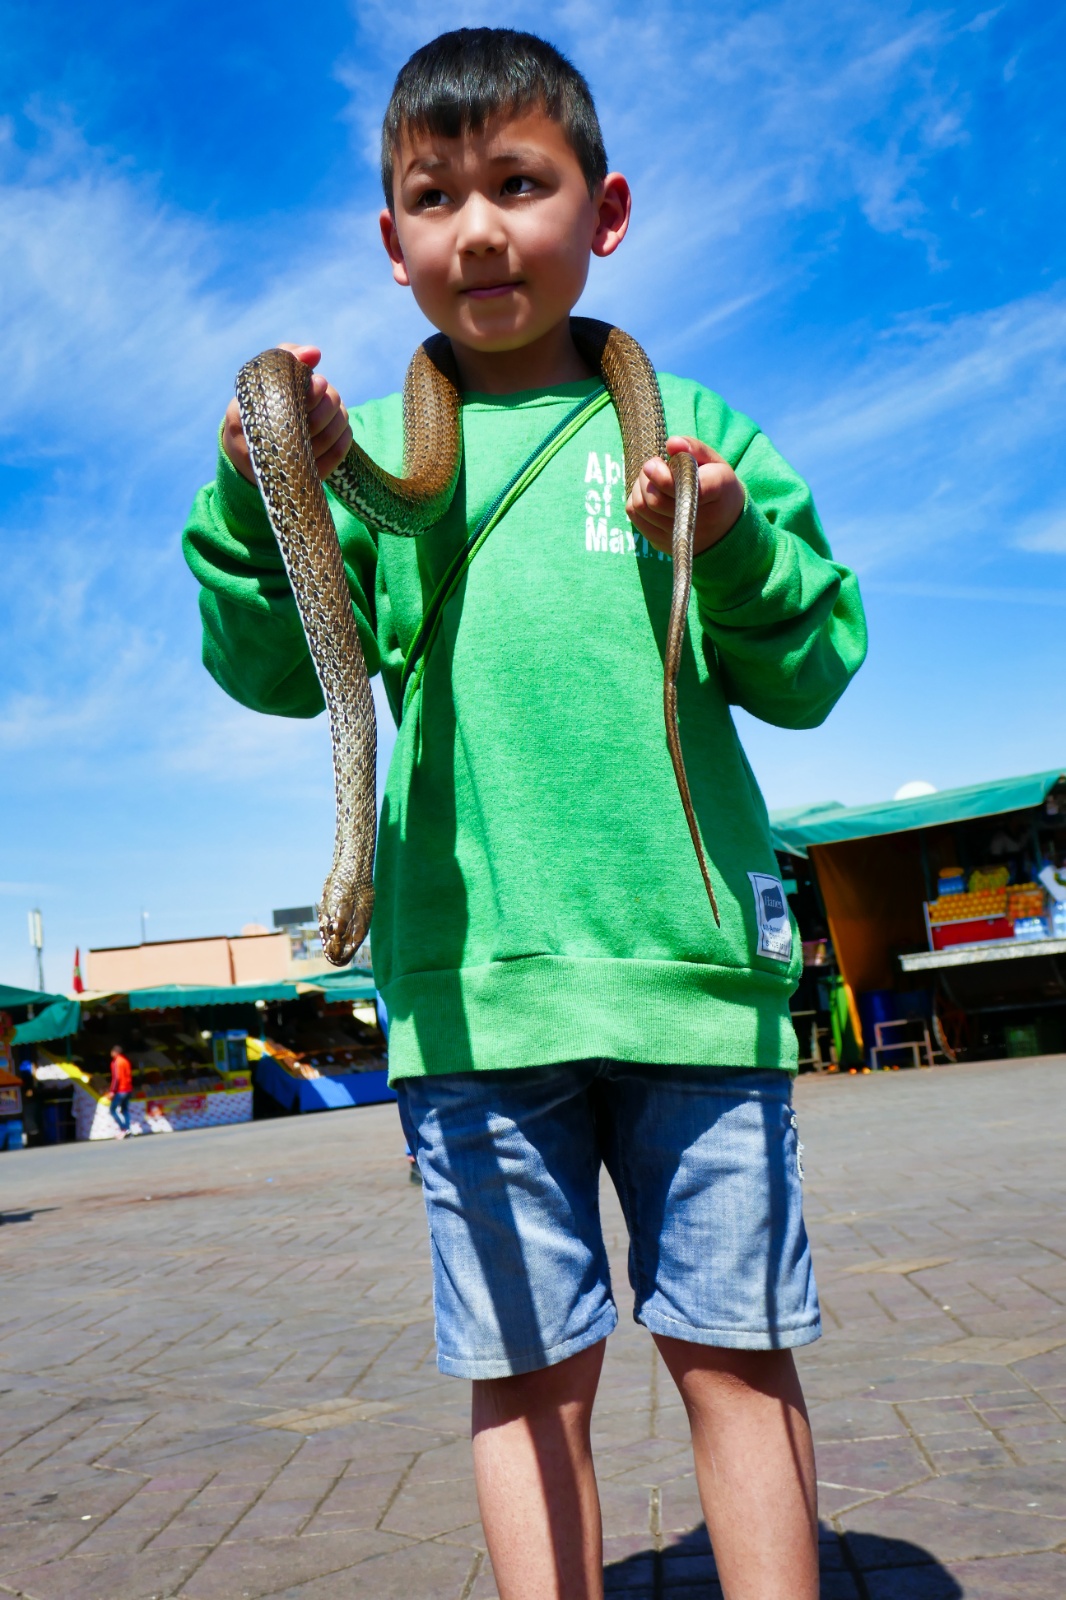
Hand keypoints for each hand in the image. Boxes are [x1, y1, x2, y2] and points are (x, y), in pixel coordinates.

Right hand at [221, 344, 352, 483]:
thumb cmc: (258, 407)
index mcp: (246, 418)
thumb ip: (284, 358)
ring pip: (329, 436)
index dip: (311, 393)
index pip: (288, 406)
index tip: (318, 381)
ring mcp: (290, 466)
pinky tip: (339, 423)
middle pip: (315, 421)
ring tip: (332, 403)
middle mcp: (267, 447)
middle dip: (327, 401)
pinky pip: (338, 453)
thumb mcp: (262, 379)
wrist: (249, 454)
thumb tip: (315, 353)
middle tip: (323, 389)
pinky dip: (344, 433)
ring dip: (338, 414)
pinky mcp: (309, 477)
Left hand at [626, 436, 744, 556]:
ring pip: (642, 508)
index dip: (663, 477)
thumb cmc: (718, 486)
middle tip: (654, 465)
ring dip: (640, 487)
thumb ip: (694, 448)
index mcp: (718, 491)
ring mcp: (681, 536)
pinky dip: (636, 501)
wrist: (726, 525)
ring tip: (652, 479)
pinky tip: (649, 494)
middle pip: (656, 500)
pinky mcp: (665, 544)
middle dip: (647, 477)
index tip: (655, 462)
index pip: (685, 489)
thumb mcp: (714, 461)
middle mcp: (701, 520)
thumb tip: (671, 443)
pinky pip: (636, 519)